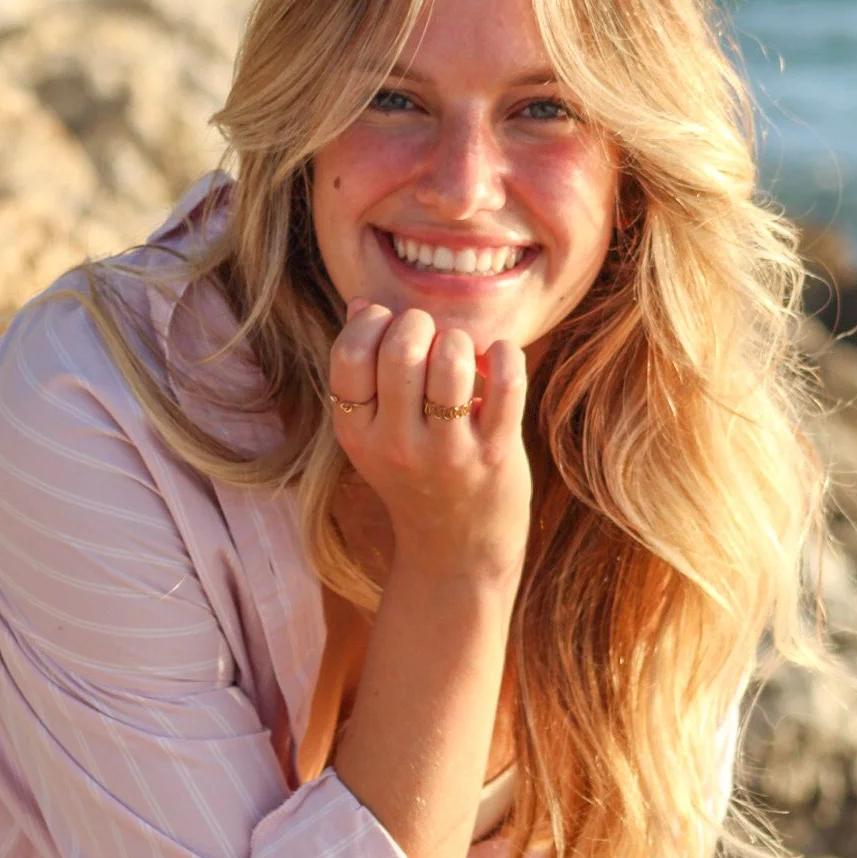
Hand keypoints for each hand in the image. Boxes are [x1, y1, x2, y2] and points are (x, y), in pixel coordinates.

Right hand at [329, 300, 530, 583]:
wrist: (456, 553)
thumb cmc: (416, 477)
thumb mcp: (375, 434)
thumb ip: (364, 371)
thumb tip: (362, 304)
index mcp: (358, 432)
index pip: (350, 353)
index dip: (373, 323)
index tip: (391, 330)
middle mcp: (396, 444)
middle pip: (401, 347)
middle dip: (421, 323)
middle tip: (432, 339)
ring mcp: (447, 452)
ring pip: (452, 359)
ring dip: (461, 341)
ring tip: (464, 357)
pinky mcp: (494, 456)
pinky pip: (506, 383)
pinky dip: (506, 356)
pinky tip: (499, 360)